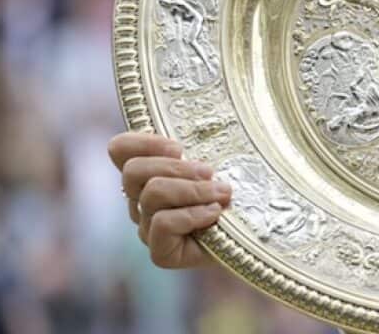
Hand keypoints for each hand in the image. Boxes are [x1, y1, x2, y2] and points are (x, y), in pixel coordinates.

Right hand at [107, 132, 230, 268]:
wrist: (259, 235)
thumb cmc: (242, 191)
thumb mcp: (225, 158)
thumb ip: (205, 142)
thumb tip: (199, 123)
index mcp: (150, 174)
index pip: (119, 149)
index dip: (143, 142)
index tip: (180, 147)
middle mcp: (141, 201)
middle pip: (133, 171)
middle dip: (176, 167)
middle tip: (209, 172)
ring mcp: (148, 228)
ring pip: (152, 195)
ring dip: (194, 190)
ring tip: (222, 193)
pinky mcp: (161, 253)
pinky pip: (161, 224)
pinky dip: (193, 215)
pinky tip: (216, 214)